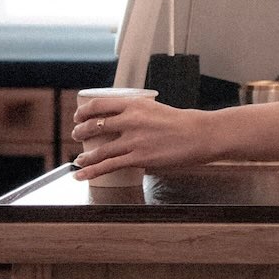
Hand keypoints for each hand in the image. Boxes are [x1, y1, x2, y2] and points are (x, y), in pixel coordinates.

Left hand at [72, 95, 216, 180]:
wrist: (200, 134)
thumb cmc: (183, 122)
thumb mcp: (156, 109)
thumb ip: (139, 114)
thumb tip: (125, 123)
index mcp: (135, 104)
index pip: (99, 104)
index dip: (84, 111)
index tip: (79, 116)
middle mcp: (131, 120)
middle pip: (95, 125)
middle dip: (81, 132)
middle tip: (77, 135)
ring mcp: (134, 140)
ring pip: (99, 149)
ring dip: (85, 156)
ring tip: (79, 159)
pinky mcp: (139, 158)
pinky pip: (109, 166)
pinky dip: (91, 171)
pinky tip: (81, 174)